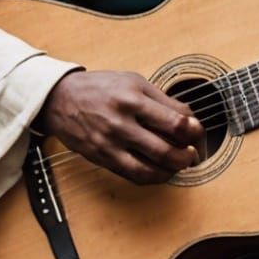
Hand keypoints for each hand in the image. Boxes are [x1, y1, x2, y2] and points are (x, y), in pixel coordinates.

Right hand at [36, 70, 202, 185]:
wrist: (60, 99)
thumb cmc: (100, 87)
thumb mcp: (133, 81)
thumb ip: (162, 99)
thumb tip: (189, 118)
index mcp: (133, 97)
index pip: (175, 120)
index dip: (194, 130)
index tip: (197, 131)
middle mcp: (122, 121)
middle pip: (166, 148)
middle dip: (187, 155)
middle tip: (193, 153)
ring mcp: (111, 142)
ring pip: (151, 167)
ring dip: (173, 170)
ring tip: (180, 164)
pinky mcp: (103, 157)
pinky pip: (133, 174)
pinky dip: (153, 177)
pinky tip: (161, 171)